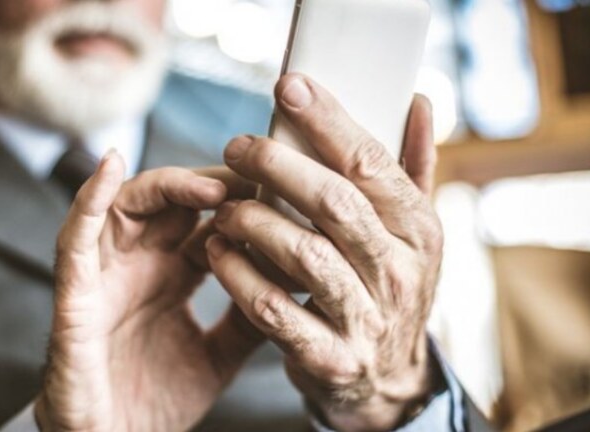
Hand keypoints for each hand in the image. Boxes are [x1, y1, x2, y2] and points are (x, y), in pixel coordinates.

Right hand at [36, 155, 262, 431]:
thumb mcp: (217, 355)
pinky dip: (87, 199)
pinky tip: (110, 166)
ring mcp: (105, 273)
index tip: (282, 190)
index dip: (240, 202)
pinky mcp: (74, 293)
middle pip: (173, 200)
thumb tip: (296, 283)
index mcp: (171, 275)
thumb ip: (248, 317)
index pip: (206, 221)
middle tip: (257, 178)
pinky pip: (75, 237)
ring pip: (128, 205)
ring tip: (213, 186)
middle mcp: (138, 263)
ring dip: (168, 186)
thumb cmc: (154, 399)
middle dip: (214, 184)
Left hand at [206, 74, 442, 431]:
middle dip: (278, 165)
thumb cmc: (389, 289)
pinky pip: (274, 311)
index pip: (372, 164)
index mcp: (419, 231)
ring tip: (224, 205)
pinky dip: (239, 276)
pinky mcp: (329, 357)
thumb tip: (417, 100)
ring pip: (303, 255)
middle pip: (334, 203)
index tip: (289, 88)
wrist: (388, 381)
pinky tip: (218, 251)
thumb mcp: (412, 233)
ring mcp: (366, 319)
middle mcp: (399, 273)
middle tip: (237, 145)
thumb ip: (412, 169)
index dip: (329, 121)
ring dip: (254, 220)